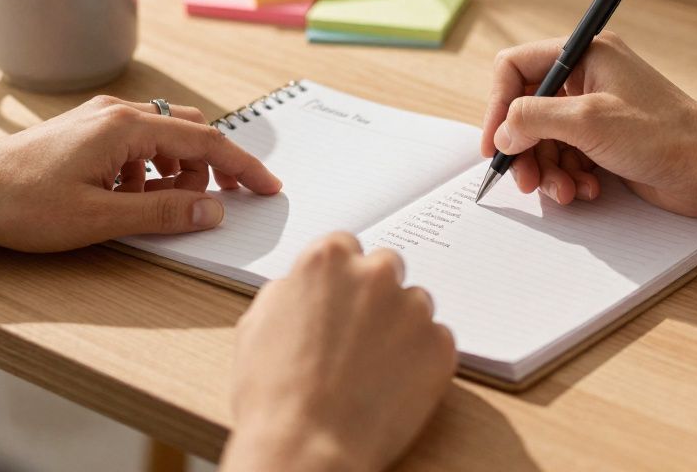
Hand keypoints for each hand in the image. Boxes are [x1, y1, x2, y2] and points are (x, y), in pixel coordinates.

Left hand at [0, 95, 281, 251]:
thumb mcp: (100, 218)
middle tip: (217, 204)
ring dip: (176, 172)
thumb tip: (212, 210)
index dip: (242, 168)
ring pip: (163, 139)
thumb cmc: (22, 204)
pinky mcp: (85, 132)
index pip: (206, 143)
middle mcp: (117, 113)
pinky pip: (137, 145)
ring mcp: (99, 120)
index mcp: (127, 127)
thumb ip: (163, 212)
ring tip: (161, 208)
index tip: (267, 187)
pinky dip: (150, 170)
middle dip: (211, 169)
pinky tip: (132, 199)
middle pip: (189, 133)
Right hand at [222, 234, 456, 471]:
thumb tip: (303, 287)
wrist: (306, 448)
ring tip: (373, 369)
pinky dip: (420, 359)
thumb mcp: (256, 325)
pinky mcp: (440, 346)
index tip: (338, 300)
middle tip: (357, 336)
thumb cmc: (272, 394)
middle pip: (385, 268)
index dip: (340, 279)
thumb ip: (289, 291)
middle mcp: (375, 274)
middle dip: (374, 295)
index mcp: (327, 259)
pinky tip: (392, 386)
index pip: (345, 247)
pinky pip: (435, 341)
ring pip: (414, 304)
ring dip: (400, 325)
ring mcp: (413, 308)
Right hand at [481, 32, 696, 217]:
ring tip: (564, 192)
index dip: (497, 105)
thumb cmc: (666, 135)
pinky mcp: (605, 141)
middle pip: (527, 109)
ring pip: (544, 139)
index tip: (494, 143)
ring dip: (547, 170)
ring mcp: (596, 111)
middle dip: (524, 148)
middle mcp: (588, 78)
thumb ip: (534, 119)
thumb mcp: (589, 121)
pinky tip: (588, 191)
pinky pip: (566, 158)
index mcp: (586, 54)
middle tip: (524, 179)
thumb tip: (503, 132)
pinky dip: (569, 177)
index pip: (517, 68)